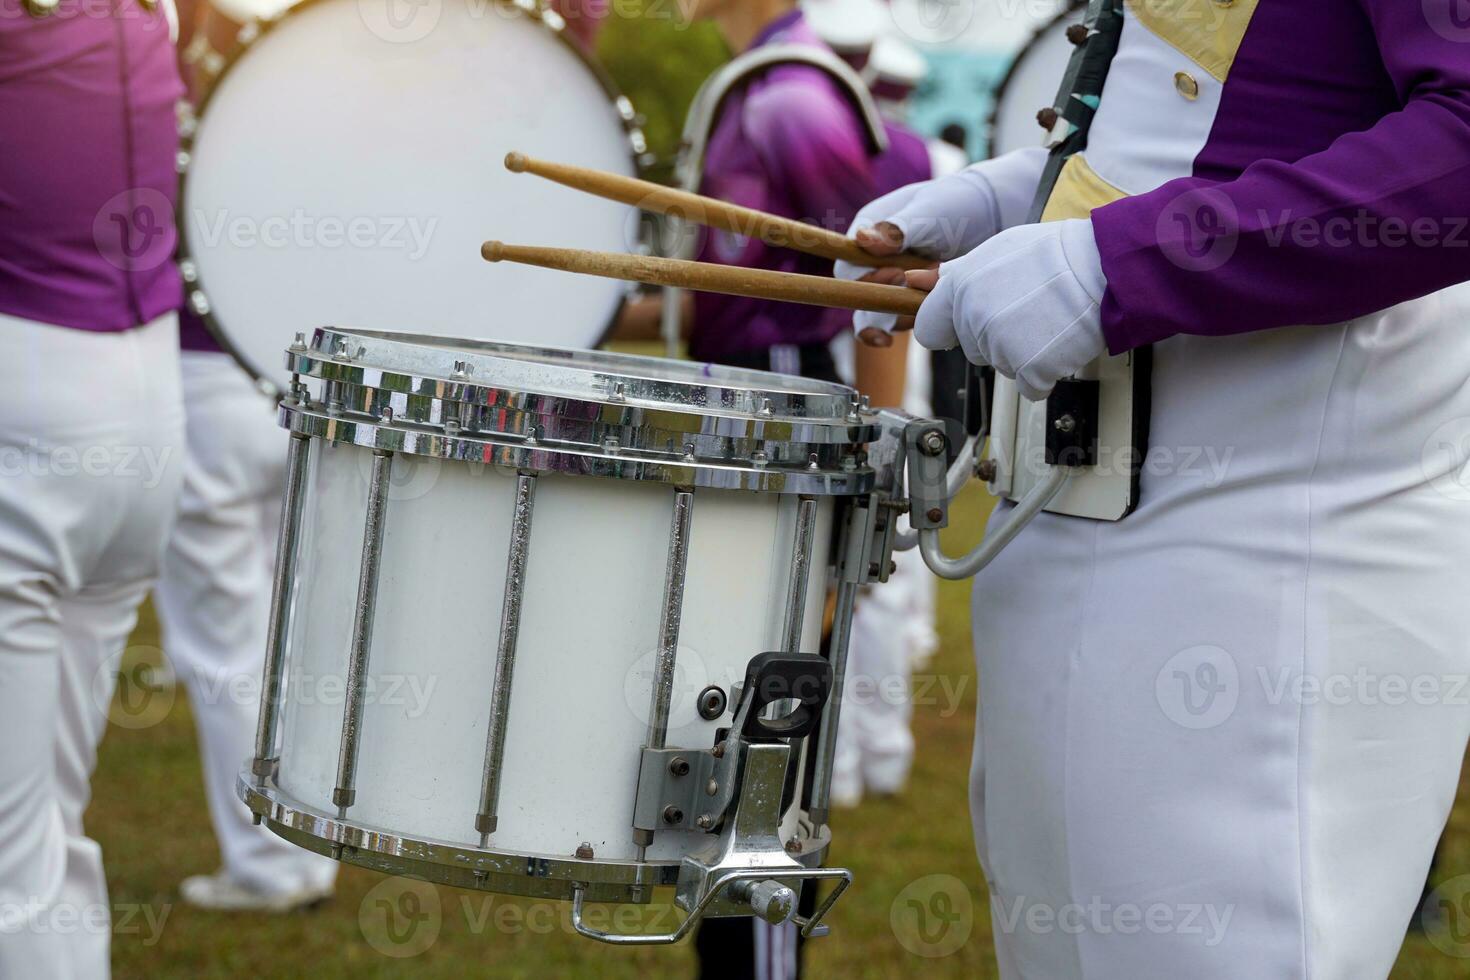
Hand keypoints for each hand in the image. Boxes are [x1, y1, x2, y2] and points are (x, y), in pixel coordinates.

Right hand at [834, 147, 1048, 345]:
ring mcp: (896, 280)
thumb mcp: (929, 212)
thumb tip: (861, 239)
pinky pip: (906, 318)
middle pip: (859, 296)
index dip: (863, 278)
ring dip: (903, 310)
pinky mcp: (916, 296)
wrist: (998, 214)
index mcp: (870, 230)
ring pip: (881, 312)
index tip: (892, 275)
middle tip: (913, 284)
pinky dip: (921, 316)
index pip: (847, 266)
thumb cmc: (959, 201)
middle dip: (883, 299)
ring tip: (933, 290)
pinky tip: (937, 307)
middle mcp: (877, 258)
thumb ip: (897, 229)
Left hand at [908, 219, 1108, 401]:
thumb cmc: (1056, 255)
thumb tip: (915, 282)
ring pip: (1000, 366)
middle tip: (1026, 312)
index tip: (968, 324)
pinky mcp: (1029, 369)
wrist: (1103, 268)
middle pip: (971, 350)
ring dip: (1021, 353)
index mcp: (960, 288)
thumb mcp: (997, 251)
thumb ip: (954, 274)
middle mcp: (974, 318)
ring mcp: (1000, 345)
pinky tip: (1057, 345)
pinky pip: (1029, 386)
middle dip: (994, 338)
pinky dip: (1044, 374)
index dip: (950, 328)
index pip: (930, 330)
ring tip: (1045, 321)